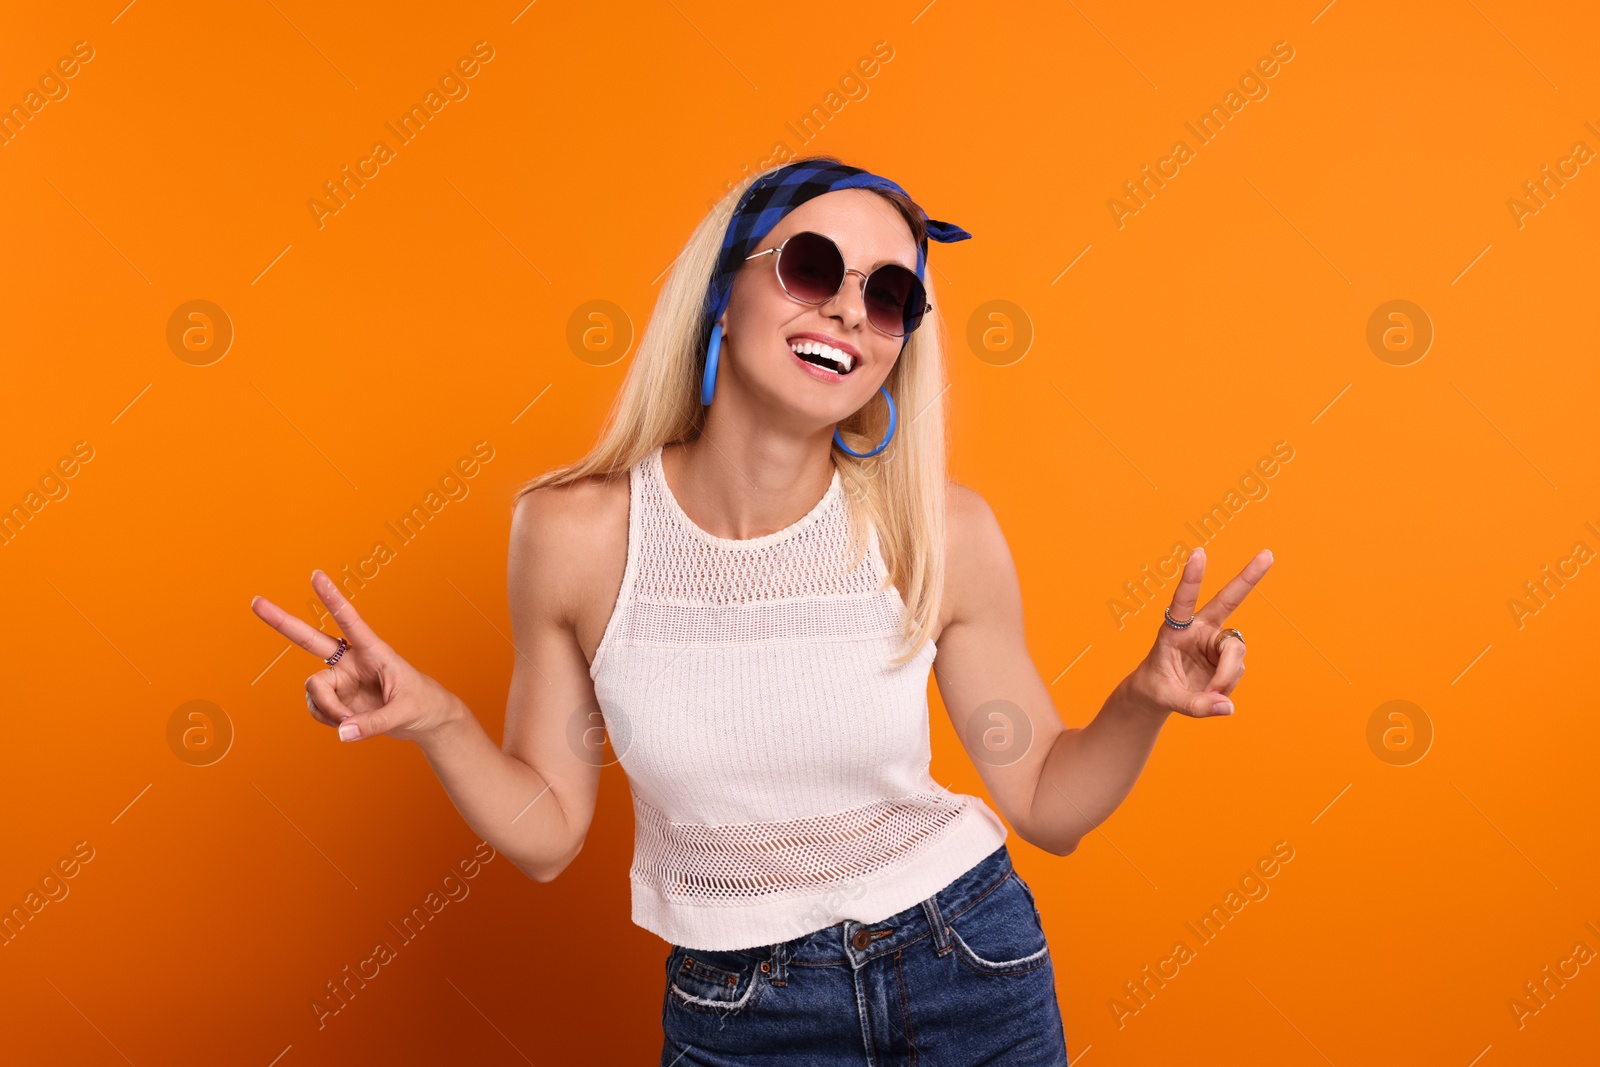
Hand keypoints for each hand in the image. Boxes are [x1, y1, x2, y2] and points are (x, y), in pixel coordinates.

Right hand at [250, 570, 463, 743]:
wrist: (424, 721)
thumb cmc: (422, 705)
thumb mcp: (405, 712)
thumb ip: (374, 723)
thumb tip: (342, 733)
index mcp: (374, 650)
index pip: (350, 620)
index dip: (332, 599)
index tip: (316, 575)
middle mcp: (351, 661)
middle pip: (310, 639)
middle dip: (282, 621)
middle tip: (255, 601)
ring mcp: (340, 679)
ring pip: (314, 689)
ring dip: (327, 709)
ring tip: (351, 722)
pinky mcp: (336, 698)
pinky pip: (317, 708)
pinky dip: (327, 720)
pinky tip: (346, 725)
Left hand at [1122, 546, 1273, 718]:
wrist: (1159, 694)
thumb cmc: (1156, 687)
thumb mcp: (1166, 699)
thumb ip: (1195, 705)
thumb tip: (1227, 707)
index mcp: (1174, 629)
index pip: (1183, 600)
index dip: (1192, 578)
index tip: (1199, 553)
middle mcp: (1198, 628)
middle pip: (1228, 600)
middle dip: (1248, 577)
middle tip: (1268, 554)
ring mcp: (1216, 641)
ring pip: (1235, 652)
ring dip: (1226, 675)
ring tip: (1211, 692)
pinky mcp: (1227, 656)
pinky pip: (1237, 669)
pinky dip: (1227, 684)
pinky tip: (1214, 690)